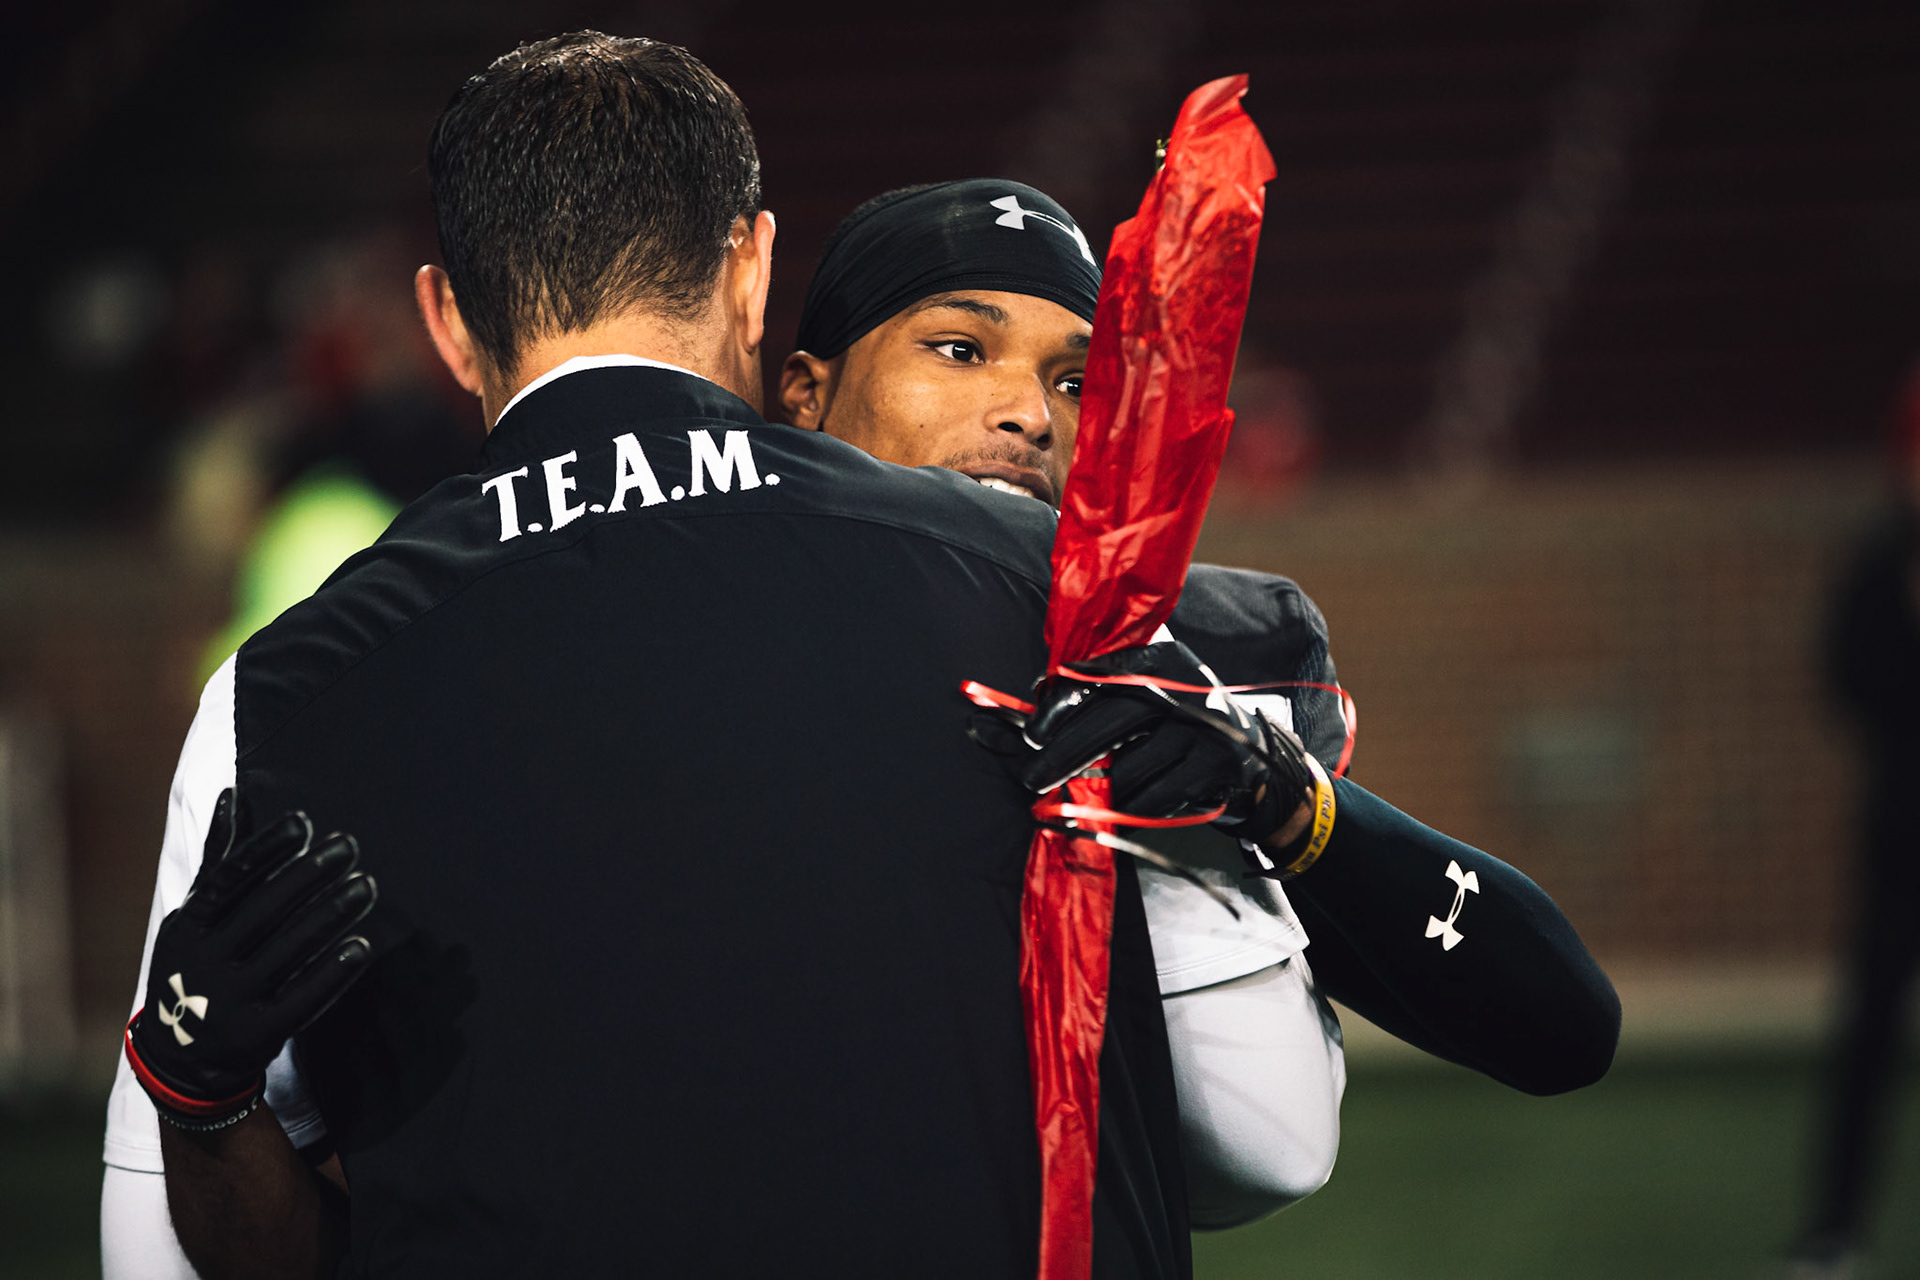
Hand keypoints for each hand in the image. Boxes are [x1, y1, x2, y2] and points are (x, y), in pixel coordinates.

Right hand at [125, 789, 375, 1128]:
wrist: (179, 1061)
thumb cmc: (197, 968)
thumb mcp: (194, 918)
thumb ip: (220, 860)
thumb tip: (232, 795)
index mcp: (186, 927)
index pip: (229, 881)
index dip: (266, 851)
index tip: (305, 823)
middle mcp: (201, 962)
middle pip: (262, 911)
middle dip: (308, 875)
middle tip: (350, 846)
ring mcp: (225, 1002)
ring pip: (286, 952)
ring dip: (330, 915)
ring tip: (367, 886)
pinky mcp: (254, 1037)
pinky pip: (300, 1000)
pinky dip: (332, 972)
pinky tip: (363, 946)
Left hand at [1015, 641, 1320, 848]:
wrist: (1249, 750)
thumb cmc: (1174, 722)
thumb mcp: (1141, 695)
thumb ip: (1090, 696)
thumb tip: (1020, 702)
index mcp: (1158, 659)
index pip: (1099, 676)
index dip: (1060, 706)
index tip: (1033, 734)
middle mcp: (1182, 687)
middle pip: (1111, 721)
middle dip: (1065, 755)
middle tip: (1033, 779)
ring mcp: (1204, 727)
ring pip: (1131, 767)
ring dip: (1101, 789)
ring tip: (1087, 798)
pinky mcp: (1217, 765)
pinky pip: (1156, 797)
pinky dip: (1131, 810)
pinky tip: (1119, 812)